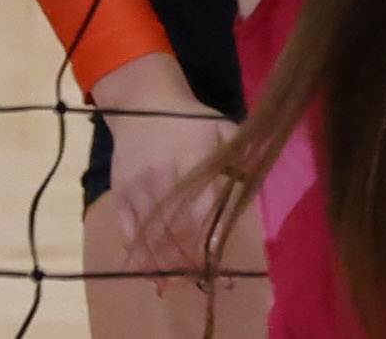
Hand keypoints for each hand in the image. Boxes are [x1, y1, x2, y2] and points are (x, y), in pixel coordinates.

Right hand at [95, 52, 237, 288]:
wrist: (142, 102)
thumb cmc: (189, 117)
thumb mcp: (220, 125)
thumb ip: (242, 151)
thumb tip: (265, 171)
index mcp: (189, 156)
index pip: (201, 204)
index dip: (209, 233)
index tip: (219, 256)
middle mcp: (161, 175)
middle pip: (175, 226)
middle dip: (190, 257)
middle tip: (208, 279)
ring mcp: (137, 187)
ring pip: (151, 234)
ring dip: (165, 263)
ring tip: (182, 284)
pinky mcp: (120, 195)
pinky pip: (129, 232)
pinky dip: (140, 256)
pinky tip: (152, 276)